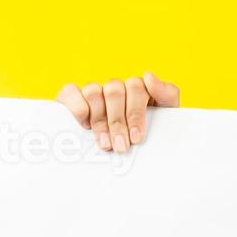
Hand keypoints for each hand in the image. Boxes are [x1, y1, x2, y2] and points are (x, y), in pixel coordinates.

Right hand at [56, 71, 179, 152]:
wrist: (123, 160)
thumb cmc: (146, 138)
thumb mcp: (164, 119)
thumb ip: (167, 95)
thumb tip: (149, 76)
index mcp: (137, 89)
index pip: (136, 86)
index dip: (135, 113)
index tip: (136, 137)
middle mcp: (115, 88)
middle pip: (114, 90)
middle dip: (118, 122)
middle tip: (121, 146)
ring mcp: (94, 91)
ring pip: (93, 91)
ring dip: (100, 120)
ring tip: (105, 143)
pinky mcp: (72, 96)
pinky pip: (70, 92)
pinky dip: (78, 109)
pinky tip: (86, 126)